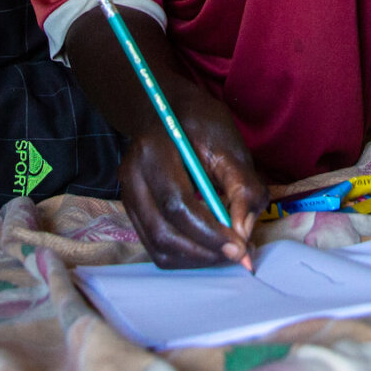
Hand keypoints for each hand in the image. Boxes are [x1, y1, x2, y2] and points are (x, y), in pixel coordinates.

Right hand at [118, 88, 265, 270]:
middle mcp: (132, 176)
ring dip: (195, 259)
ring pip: (157, 247)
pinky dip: (184, 255)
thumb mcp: (230, 145)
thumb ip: (243, 188)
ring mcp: (127, 195)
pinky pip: (155, 246)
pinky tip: (208, 246)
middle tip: (239, 254)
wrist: (166, 111)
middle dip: (205, 251)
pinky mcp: (133, 210)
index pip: (177, 204)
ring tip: (226, 252)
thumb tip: (242, 234)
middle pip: (163, 232)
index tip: (240, 247)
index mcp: (154, 151)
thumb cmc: (201, 125)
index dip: (209, 232)